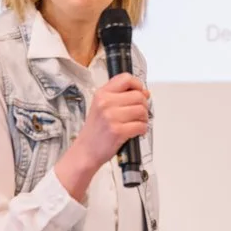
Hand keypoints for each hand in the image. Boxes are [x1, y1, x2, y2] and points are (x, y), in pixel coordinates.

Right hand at [55, 74, 150, 199]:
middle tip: (139, 114)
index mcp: (102, 94)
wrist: (86, 151)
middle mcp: (106, 103)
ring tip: (136, 123)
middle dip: (144, 106)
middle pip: (139, 96)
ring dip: (144, 119)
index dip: (138, 85)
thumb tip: (145, 92)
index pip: (126, 79)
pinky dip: (142, 130)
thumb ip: (120, 97)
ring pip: (142, 111)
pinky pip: (141, 126)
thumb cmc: (96, 130)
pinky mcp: (118, 131)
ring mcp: (111, 117)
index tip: (140, 93)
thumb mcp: (101, 107)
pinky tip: (135, 132)